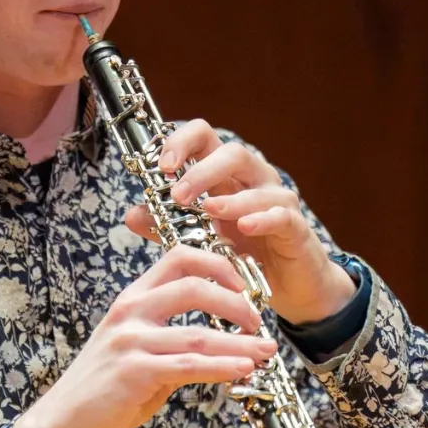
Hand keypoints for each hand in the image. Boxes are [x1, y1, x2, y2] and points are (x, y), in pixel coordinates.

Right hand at [11, 245, 275, 427]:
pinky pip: (189, 366)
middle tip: (260, 320)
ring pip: (198, 334)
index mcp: (133, 298)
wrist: (64, 418)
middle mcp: (130, 311)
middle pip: (194, 286)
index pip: (180, 258)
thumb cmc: (104, 385)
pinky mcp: (134, 371)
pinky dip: (222, 367)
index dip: (219, 264)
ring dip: (240, 342)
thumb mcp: (137, 348)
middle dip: (237, 302)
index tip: (247, 285)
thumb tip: (223, 343)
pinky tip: (243, 369)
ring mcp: (130, 340)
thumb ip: (174, 339)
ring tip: (267, 350)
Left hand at [123, 119, 355, 324]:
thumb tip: (131, 215)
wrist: (284, 288)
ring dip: (230, 198)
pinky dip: (262, 218)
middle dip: (202, 171)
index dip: (182, 143)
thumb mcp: (197, 240)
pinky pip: (281, 215)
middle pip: (232, 153)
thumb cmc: (242, 254)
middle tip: (179, 195)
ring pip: (258, 185)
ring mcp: (277, 201)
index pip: (205, 139)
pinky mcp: (296, 227)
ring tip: (208, 211)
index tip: (162, 166)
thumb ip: (166, 226)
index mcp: (225, 176)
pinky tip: (244, 227)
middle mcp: (253, 180)